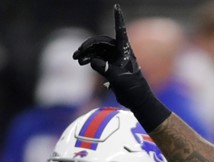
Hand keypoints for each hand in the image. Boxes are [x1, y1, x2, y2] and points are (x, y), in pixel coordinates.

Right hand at [73, 5, 168, 128]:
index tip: (116, 6)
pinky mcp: (110, 66)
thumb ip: (105, 69)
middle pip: (101, 42)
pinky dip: (89, 59)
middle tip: (77, 53)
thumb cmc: (133, 88)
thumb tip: (92, 62)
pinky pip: (97, 58)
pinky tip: (82, 63)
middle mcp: (119, 51)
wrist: (137, 100)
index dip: (118, 18)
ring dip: (86, 53)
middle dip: (88, 46)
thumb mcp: (119, 79)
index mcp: (125, 50)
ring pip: (97, 50)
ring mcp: (114, 58)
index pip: (120, 30)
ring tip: (77, 59)